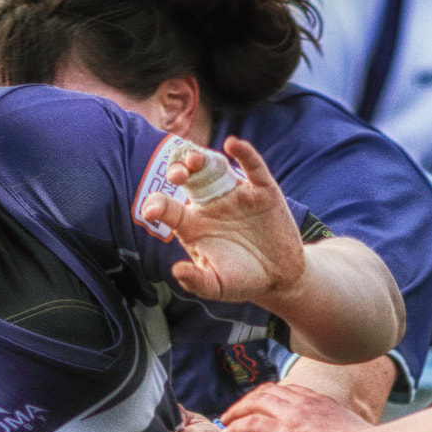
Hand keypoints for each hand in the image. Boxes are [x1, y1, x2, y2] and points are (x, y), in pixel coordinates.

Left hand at [139, 138, 304, 305]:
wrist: (279, 277)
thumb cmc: (241, 280)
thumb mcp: (216, 286)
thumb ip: (196, 281)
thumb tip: (176, 271)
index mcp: (191, 224)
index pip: (168, 207)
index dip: (157, 204)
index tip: (152, 210)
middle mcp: (209, 203)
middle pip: (187, 177)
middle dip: (178, 170)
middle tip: (177, 176)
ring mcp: (235, 194)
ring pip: (214, 166)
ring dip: (202, 158)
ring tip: (194, 160)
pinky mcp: (262, 190)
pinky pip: (252, 166)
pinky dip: (244, 152)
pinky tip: (233, 144)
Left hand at [219, 382, 373, 431]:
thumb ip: (334, 431)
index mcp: (319, 400)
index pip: (285, 389)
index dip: (266, 395)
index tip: (256, 406)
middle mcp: (304, 401)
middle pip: (266, 390)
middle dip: (247, 400)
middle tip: (234, 413)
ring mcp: (294, 414)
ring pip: (255, 402)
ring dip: (236, 411)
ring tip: (225, 422)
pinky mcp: (286, 431)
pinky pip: (251, 424)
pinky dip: (235, 427)